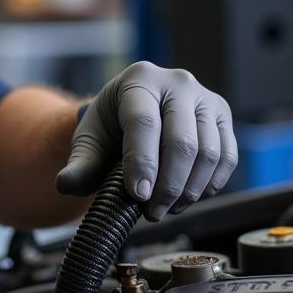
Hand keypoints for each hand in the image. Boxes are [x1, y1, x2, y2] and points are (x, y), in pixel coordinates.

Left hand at [56, 61, 237, 220]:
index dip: (142, 163)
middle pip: (181, 142)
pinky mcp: (223, 117)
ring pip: (208, 154)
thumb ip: (79, 164)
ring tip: (165, 208)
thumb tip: (66, 185)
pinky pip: (227, 158)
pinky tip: (186, 197)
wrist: (134, 114)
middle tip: (151, 212)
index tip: (138, 195)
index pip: (144, 123)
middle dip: (167, 186)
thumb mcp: (90, 140)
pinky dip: (209, 185)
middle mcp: (178, 83)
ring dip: (188, 191)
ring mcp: (205, 99)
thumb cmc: (111, 126)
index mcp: (139, 80)